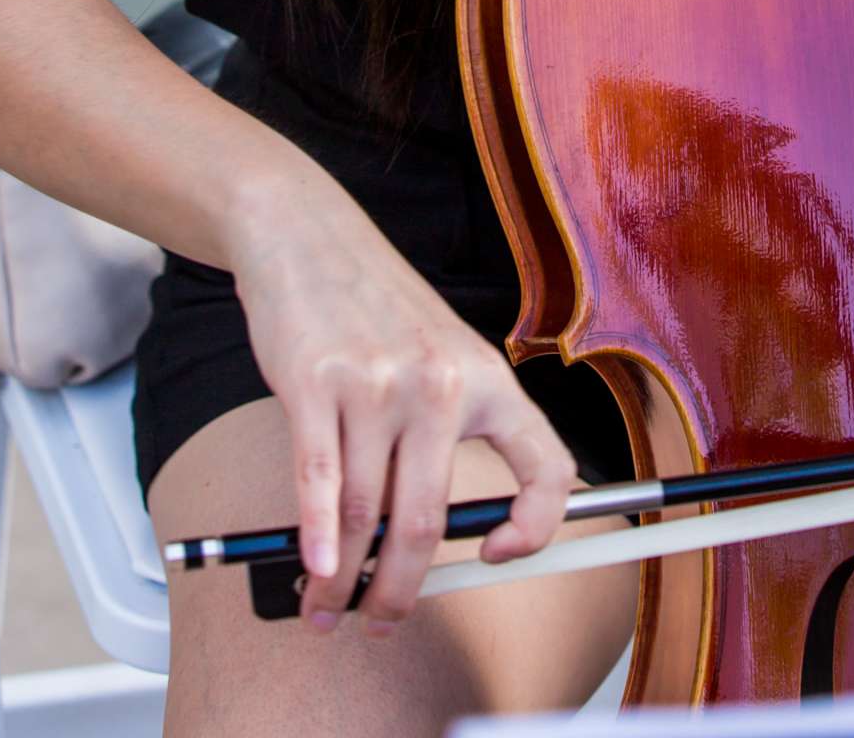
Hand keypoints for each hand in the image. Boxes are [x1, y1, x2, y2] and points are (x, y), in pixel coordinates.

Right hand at [230, 189, 575, 636]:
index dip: (536, 527)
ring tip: (326, 604)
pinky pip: (317, 482)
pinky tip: (315, 570)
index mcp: (485, 377)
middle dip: (400, 590)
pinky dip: (315, 540)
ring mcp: (377, 382)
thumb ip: (448, 430)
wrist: (308, 234)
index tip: (495, 556)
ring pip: (364, 514)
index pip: (546, 465)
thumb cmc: (374, 307)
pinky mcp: (316, 382)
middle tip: (381, 619)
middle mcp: (440, 381)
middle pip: (427, 520)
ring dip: (342, 578)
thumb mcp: (438, 353)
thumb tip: (439, 537)